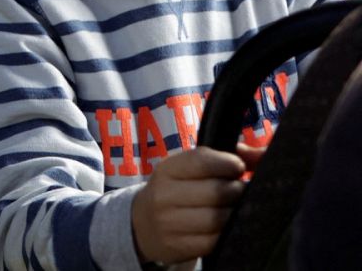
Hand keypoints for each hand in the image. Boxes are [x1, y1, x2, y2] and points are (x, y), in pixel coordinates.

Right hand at [131, 146, 247, 263]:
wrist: (141, 224)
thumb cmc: (174, 191)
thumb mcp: (186, 170)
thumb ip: (222, 159)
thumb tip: (261, 156)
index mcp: (167, 170)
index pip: (202, 161)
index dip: (228, 163)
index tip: (238, 168)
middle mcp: (164, 195)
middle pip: (217, 192)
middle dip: (237, 191)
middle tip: (239, 192)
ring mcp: (168, 223)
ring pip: (218, 219)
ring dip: (234, 214)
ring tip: (234, 209)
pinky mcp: (177, 246)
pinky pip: (214, 242)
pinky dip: (226, 234)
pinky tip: (225, 228)